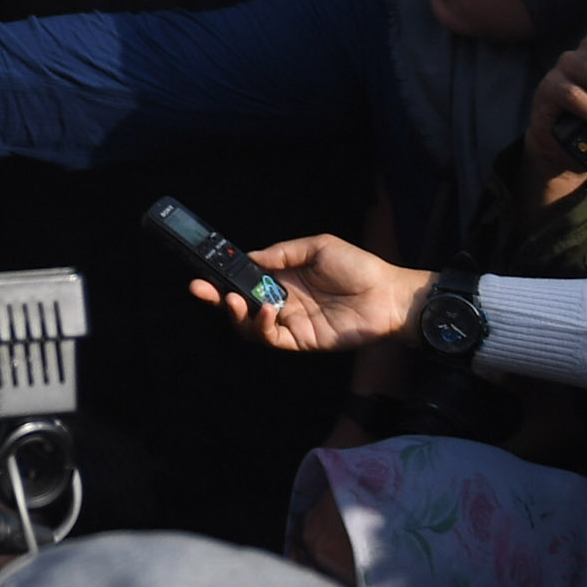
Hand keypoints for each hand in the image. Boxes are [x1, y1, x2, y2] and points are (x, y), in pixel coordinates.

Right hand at [195, 234, 428, 353]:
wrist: (388, 296)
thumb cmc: (358, 267)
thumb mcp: (318, 246)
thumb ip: (282, 252)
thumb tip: (249, 257)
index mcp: (284, 276)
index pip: (245, 277)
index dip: (225, 274)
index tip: (206, 267)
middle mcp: (282, 299)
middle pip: (241, 302)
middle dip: (216, 296)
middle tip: (198, 288)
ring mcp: (290, 321)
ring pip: (250, 324)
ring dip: (236, 313)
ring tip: (234, 300)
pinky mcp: (301, 340)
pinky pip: (272, 338)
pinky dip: (263, 326)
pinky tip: (268, 309)